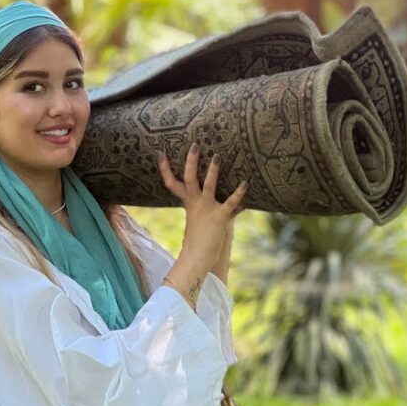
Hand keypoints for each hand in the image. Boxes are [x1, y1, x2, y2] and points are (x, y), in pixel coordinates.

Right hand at [157, 143, 247, 275]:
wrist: (198, 260)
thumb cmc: (200, 241)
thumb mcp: (201, 220)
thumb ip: (210, 209)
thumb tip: (228, 202)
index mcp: (189, 203)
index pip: (171, 183)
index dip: (164, 169)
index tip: (160, 153)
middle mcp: (196, 203)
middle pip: (188, 178)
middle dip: (190, 161)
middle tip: (195, 145)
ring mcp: (207, 209)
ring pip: (208, 185)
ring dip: (212, 170)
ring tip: (217, 156)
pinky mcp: (220, 217)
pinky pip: (231, 202)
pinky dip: (239, 193)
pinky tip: (246, 183)